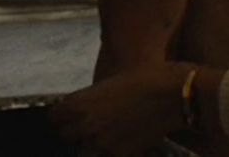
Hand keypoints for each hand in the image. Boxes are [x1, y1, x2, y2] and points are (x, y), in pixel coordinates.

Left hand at [52, 61, 190, 155]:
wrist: (174, 93)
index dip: (62, 116)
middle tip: (90, 124)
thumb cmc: (146, 78)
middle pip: (66, 136)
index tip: (69, 115)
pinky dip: (114, 150)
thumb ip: (92, 98)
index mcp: (78, 103)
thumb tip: (84, 109)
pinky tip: (125, 141)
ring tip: (108, 133)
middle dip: (75, 131)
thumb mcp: (111, 82)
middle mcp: (84, 125)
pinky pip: (109, 154)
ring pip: (85, 150)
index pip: (54, 118)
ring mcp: (101, 143)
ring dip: (93, 143)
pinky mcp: (121, 154)